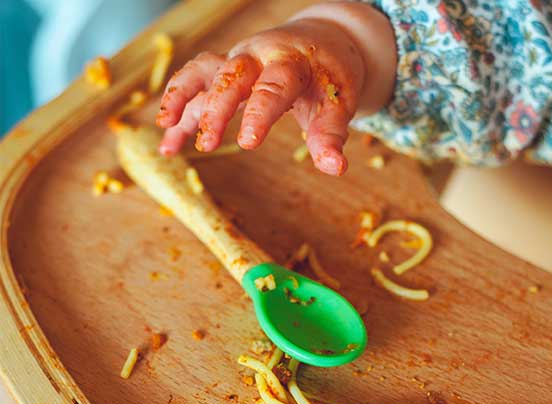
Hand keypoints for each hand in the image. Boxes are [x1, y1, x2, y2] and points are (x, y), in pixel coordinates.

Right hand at [156, 17, 365, 174]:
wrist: (320, 42)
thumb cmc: (329, 76)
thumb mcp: (338, 103)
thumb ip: (331, 134)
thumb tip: (336, 168)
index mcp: (291, 62)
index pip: (273, 87)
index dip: (259, 114)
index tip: (248, 143)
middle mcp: (258, 56)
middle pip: (230, 76)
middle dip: (216, 109)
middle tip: (207, 144)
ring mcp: (237, 60)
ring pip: (203, 72)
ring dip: (182, 97)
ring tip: (167, 129)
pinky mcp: (224, 69)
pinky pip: (195, 83)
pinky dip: (178, 106)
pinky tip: (169, 141)